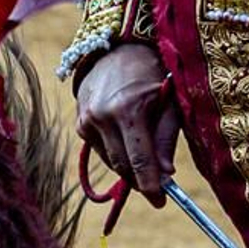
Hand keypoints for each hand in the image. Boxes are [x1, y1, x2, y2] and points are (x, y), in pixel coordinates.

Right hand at [76, 43, 179, 202]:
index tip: (161, 202)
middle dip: (141, 180)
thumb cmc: (153, 71)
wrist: (118, 45)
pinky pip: (101, 150)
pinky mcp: (80, 122)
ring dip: (129, 167)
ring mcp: (86, 120)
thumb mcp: (169, 102)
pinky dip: (117, 153)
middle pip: (122, 167)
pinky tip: (128, 140)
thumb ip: (166, 140)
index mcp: (127, 110)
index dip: (151, 186)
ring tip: (146, 156)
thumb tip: (165, 176)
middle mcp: (101, 116)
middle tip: (158, 188)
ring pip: (111, 161)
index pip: (139, 161)